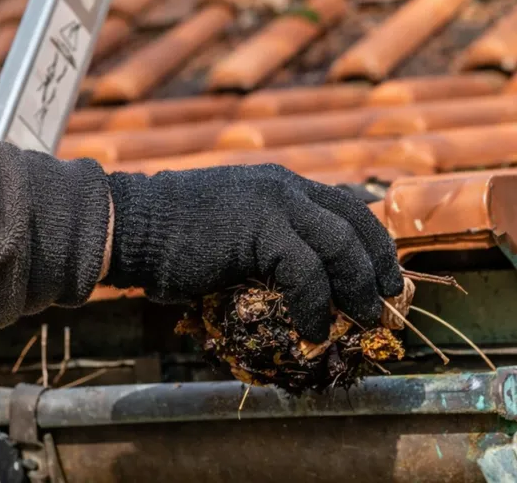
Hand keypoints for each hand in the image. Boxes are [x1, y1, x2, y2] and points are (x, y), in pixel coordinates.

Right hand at [104, 164, 402, 342]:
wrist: (131, 224)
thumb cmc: (174, 236)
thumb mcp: (233, 229)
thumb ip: (268, 243)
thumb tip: (298, 283)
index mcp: (281, 185)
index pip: (348, 208)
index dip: (373, 245)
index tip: (384, 279)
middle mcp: (285, 186)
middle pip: (356, 223)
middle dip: (378, 267)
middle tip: (385, 305)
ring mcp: (274, 202)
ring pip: (342, 244)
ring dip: (357, 290)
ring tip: (360, 323)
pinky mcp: (259, 228)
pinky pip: (307, 272)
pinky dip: (315, 307)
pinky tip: (311, 331)